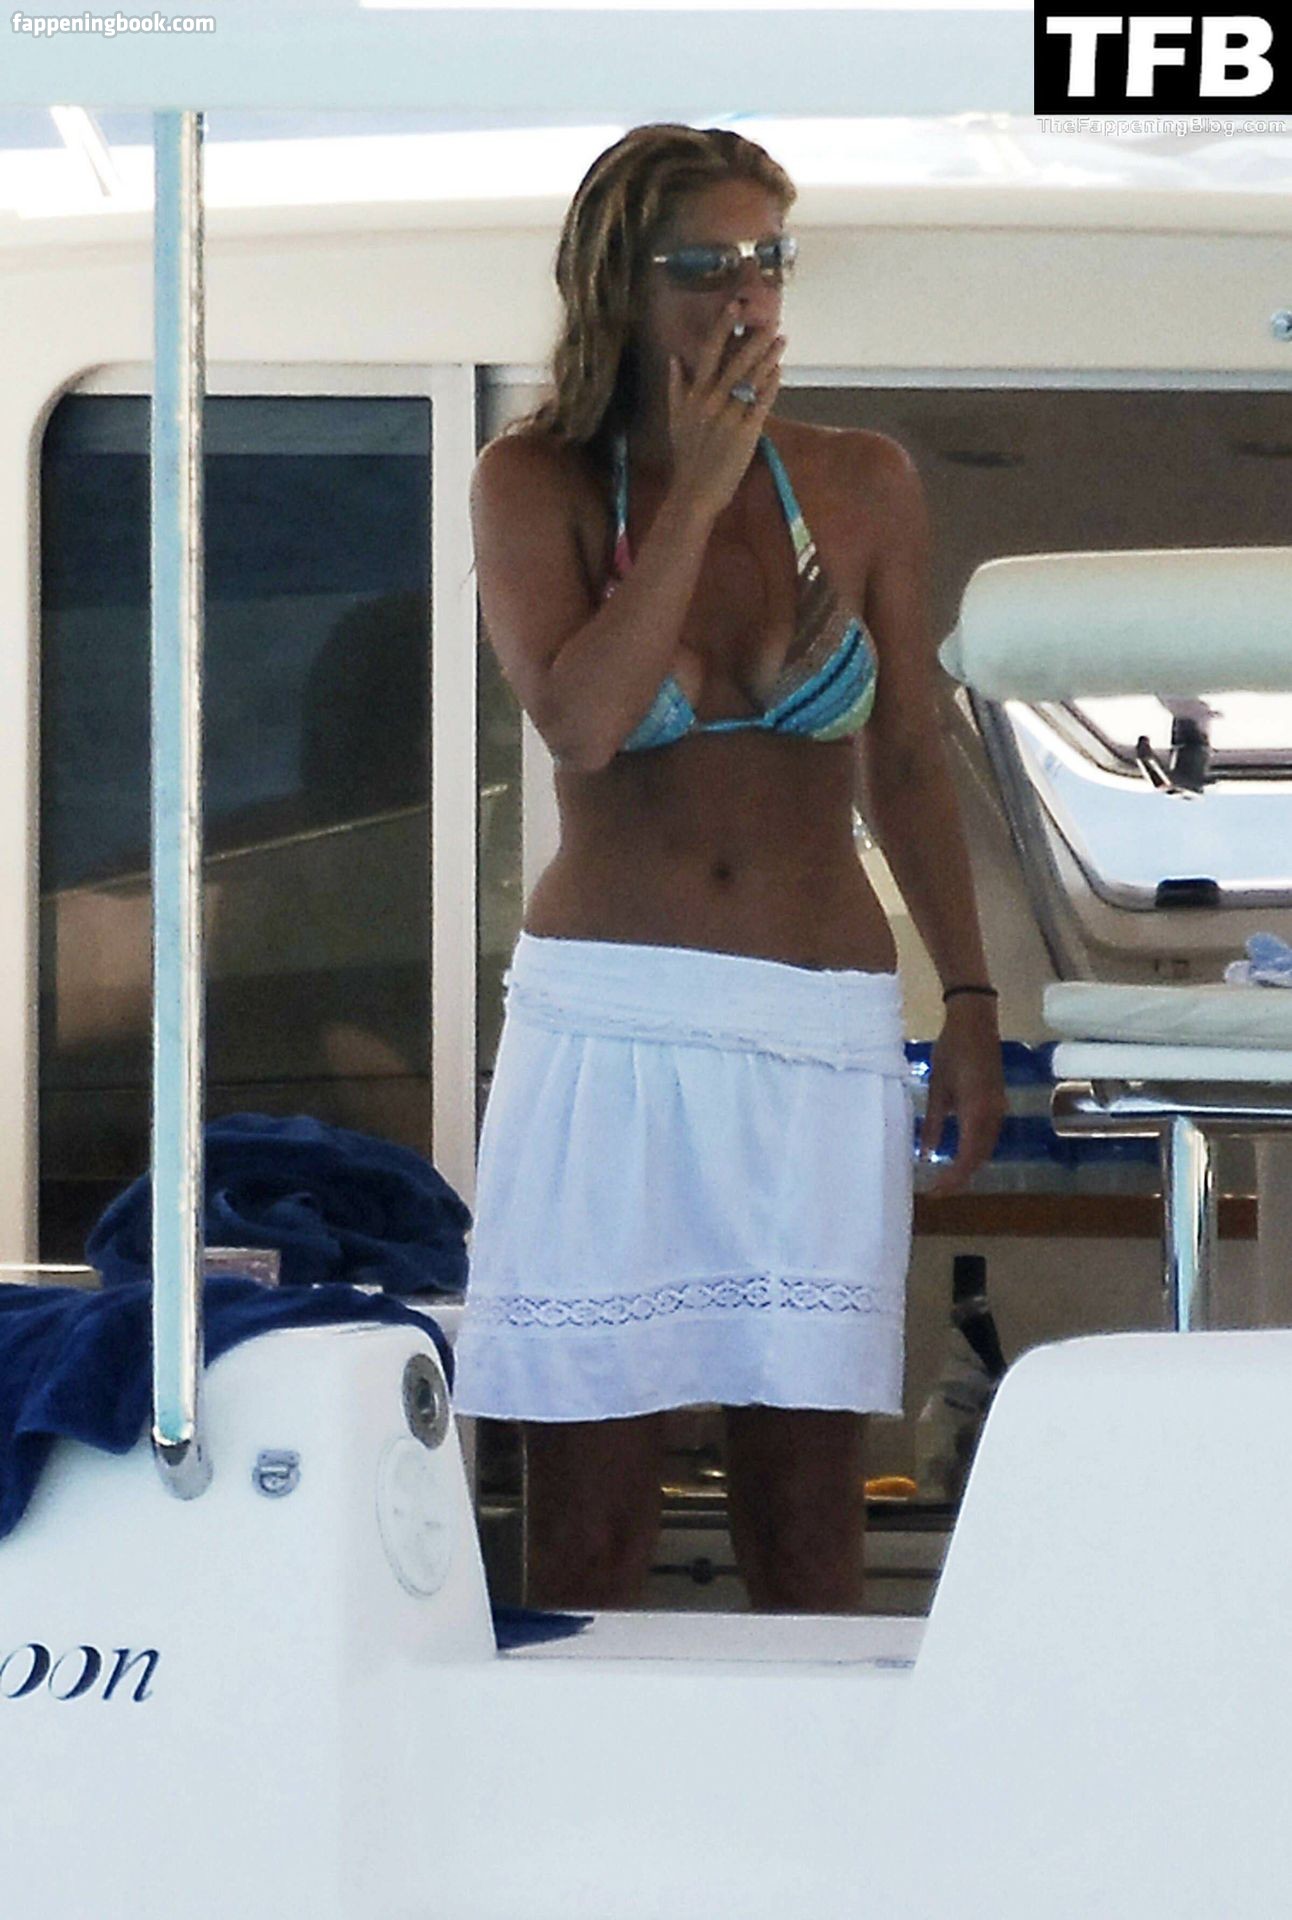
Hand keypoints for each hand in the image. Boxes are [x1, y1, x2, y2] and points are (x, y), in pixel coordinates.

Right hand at [667, 303, 784, 517]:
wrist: (695, 490)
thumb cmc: (686, 456)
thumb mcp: (675, 419)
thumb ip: (676, 387)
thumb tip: (674, 358)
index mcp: (694, 395)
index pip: (709, 353)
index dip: (723, 328)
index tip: (735, 305)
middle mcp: (711, 401)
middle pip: (736, 362)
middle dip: (755, 339)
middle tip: (771, 319)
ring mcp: (729, 416)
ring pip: (752, 379)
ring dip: (769, 358)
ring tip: (781, 339)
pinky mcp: (746, 432)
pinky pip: (761, 403)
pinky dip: (771, 386)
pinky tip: (780, 372)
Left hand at [918, 1002, 1006, 1197]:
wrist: (975, 1022)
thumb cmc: (951, 1051)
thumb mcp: (936, 1088)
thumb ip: (934, 1123)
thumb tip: (927, 1154)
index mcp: (976, 1112)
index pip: (968, 1158)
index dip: (953, 1179)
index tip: (936, 1192)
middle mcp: (993, 1115)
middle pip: (980, 1157)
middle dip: (961, 1176)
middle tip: (938, 1188)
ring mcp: (999, 1108)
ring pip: (987, 1147)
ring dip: (970, 1164)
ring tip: (947, 1175)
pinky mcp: (999, 1101)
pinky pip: (989, 1134)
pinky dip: (976, 1149)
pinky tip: (961, 1152)